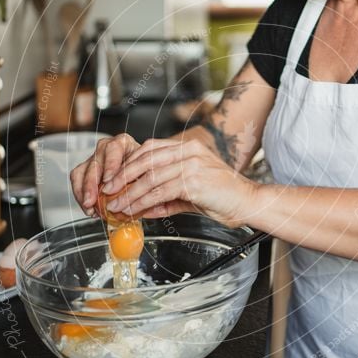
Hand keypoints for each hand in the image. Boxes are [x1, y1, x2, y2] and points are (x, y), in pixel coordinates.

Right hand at [70, 133, 139, 214]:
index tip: (108, 180)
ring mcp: (94, 158)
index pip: (113, 149)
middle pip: (95, 162)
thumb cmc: (144, 171)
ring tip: (89, 207)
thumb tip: (136, 197)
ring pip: (82, 171)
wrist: (139, 174)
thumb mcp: (148, 173)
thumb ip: (143, 180)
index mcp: (123, 144)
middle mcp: (106, 148)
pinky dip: (80, 195)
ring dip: (83, 191)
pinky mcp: (85, 168)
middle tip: (92, 200)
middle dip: (91, 184)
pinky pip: (77, 180)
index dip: (110, 164)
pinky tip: (88, 207)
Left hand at [100, 138, 258, 227]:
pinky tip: (134, 210)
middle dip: (123, 175)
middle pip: (146, 158)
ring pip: (150, 177)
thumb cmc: (224, 198)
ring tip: (117, 205)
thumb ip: (167, 198)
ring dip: (129, 193)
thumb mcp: (191, 194)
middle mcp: (190, 151)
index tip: (114, 178)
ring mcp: (192, 164)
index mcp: (189, 147)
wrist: (249, 203)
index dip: (129, 163)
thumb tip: (143, 208)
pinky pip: (160, 192)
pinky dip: (143, 202)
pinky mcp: (194, 181)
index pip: (150, 149)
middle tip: (108, 190)